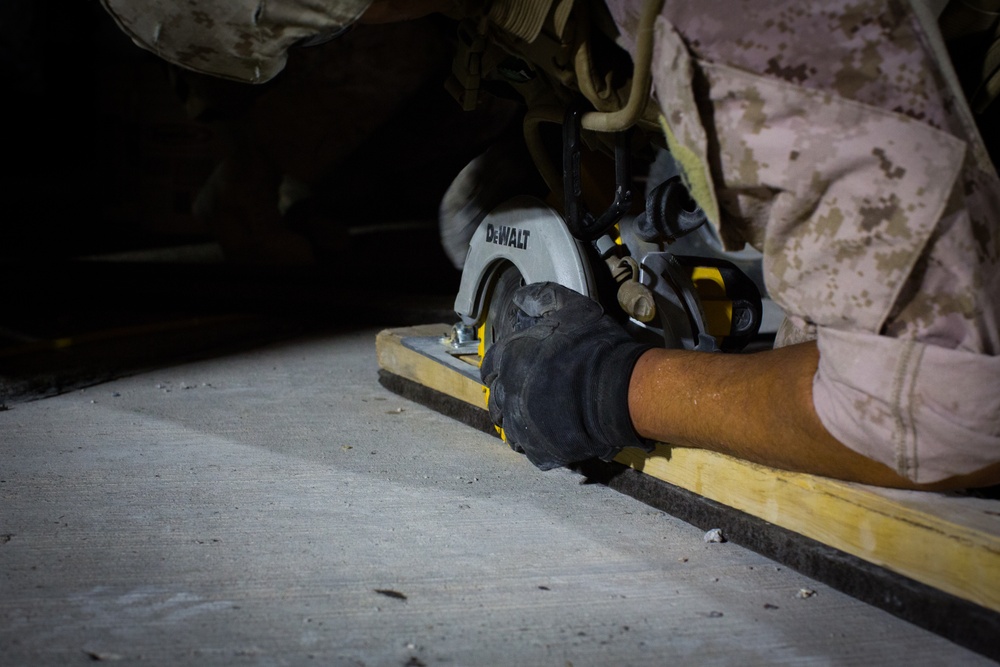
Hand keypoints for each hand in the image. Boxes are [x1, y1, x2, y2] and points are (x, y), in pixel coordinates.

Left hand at [480, 282, 654, 469]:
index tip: (514, 368)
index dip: (501, 366)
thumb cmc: (596, 348)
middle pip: (497, 397)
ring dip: (521, 420)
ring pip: (510, 425)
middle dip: (510, 394)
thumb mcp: (573, 307)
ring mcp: (522, 423)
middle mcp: (509, 391)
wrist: (620, 391)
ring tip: (541, 416)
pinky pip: (529, 449)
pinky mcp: (539, 449)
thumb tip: (520, 297)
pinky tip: (553, 434)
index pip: (490, 365)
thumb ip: (543, 297)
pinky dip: (538, 443)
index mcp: (510, 358)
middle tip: (532, 393)